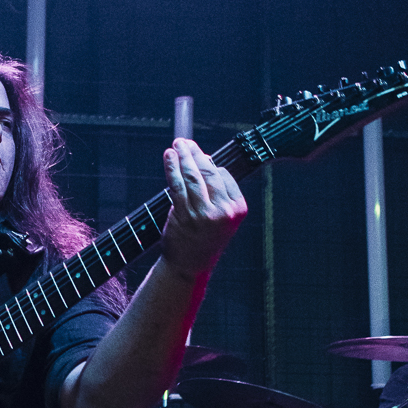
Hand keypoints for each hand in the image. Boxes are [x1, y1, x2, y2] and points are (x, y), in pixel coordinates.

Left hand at [160, 138, 247, 280]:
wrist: (190, 264)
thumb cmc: (204, 237)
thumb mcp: (220, 215)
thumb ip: (216, 190)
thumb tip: (202, 159)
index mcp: (238, 208)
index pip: (224, 175)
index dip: (209, 163)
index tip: (198, 154)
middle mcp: (224, 211)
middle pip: (209, 173)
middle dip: (195, 154)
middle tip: (184, 142)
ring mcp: (204, 214)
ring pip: (192, 177)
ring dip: (182, 157)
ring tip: (176, 145)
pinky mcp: (185, 216)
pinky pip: (177, 186)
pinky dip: (171, 169)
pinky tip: (169, 157)